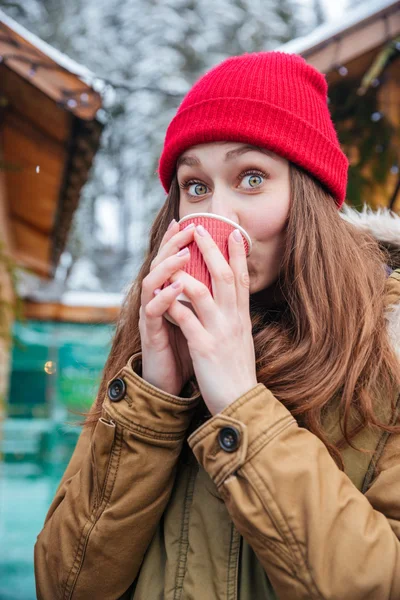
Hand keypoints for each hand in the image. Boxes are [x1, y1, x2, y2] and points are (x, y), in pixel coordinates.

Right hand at [139, 220, 195, 396]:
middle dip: (172, 245)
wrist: (172, 384)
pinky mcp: (150, 334)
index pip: (173, 263)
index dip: (178, 241)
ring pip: (151, 284)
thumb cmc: (186, 350)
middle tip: (188, 228)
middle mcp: (157, 302)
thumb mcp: (198, 320)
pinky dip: (164, 299)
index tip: (192, 222)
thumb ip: (203, 300)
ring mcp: (151, 317)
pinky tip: (175, 288)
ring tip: (183, 254)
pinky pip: (152, 313)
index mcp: (170, 297)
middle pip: (160, 265)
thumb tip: (223, 280)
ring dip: (167, 267)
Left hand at [167, 224, 257, 414]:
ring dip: (187, 272)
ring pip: (203, 293)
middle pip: (225, 277)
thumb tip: (231, 302)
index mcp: (241, 318)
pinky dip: (174, 304)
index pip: (241, 279)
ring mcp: (219, 332)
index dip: (237, 254)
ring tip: (174, 254)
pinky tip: (161, 292)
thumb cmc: (236, 373)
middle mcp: (233, 320)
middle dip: (211, 250)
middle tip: (200, 228)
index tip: (233, 232)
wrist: (240, 403)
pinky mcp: (204, 348)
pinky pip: (186, 319)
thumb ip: (234, 320)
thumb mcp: (241, 341)